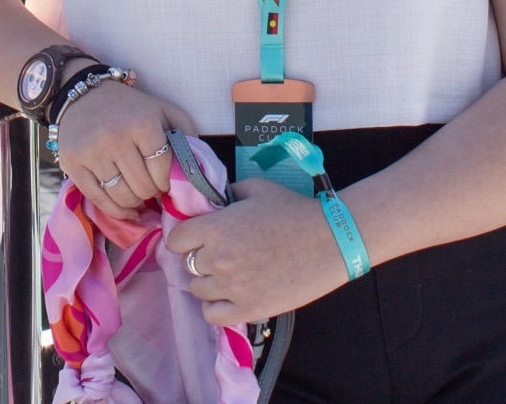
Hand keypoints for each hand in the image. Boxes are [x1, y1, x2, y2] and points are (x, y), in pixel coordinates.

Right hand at [53, 80, 195, 222]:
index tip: (164, 181)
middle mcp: (116, 138)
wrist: (83, 95)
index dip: (166, 181)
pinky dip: (116, 210)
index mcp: (142, 124)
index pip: (162, 170)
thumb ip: (187, 133)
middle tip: (151, 188)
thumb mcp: (163, 110)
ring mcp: (92, 152)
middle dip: (151, 193)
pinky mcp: (73, 164)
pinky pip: (98, 200)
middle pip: (143, 187)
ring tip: (138, 195)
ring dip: (135, 202)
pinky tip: (126, 209)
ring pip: (122, 196)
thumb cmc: (129, 107)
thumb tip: (197, 167)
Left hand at [165, 179, 350, 326]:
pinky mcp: (248, 309)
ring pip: (198, 290)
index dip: (185, 238)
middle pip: (188, 264)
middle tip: (222, 254)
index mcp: (216, 227)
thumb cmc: (294, 210)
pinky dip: (215, 307)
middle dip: (201, 258)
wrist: (329, 240)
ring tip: (228, 275)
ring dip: (208, 282)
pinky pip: (212, 315)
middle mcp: (217, 258)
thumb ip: (229, 194)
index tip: (197, 238)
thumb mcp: (257, 189)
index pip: (176, 240)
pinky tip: (228, 297)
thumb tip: (215, 201)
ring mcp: (231, 287)